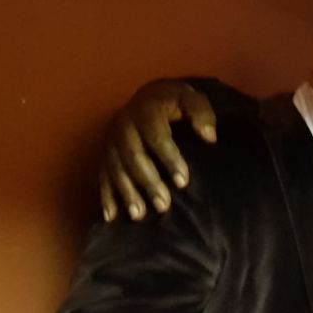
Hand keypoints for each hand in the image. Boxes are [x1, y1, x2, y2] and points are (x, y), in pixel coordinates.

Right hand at [99, 79, 216, 221]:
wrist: (147, 97)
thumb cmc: (175, 102)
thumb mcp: (191, 99)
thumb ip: (201, 114)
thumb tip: (209, 137)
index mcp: (146, 111)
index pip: (157, 138)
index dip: (169, 160)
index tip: (183, 182)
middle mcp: (124, 125)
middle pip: (134, 157)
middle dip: (148, 182)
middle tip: (164, 205)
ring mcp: (111, 141)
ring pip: (117, 169)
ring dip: (127, 193)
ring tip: (139, 215)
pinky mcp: (104, 153)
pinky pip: (102, 176)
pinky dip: (106, 196)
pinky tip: (112, 216)